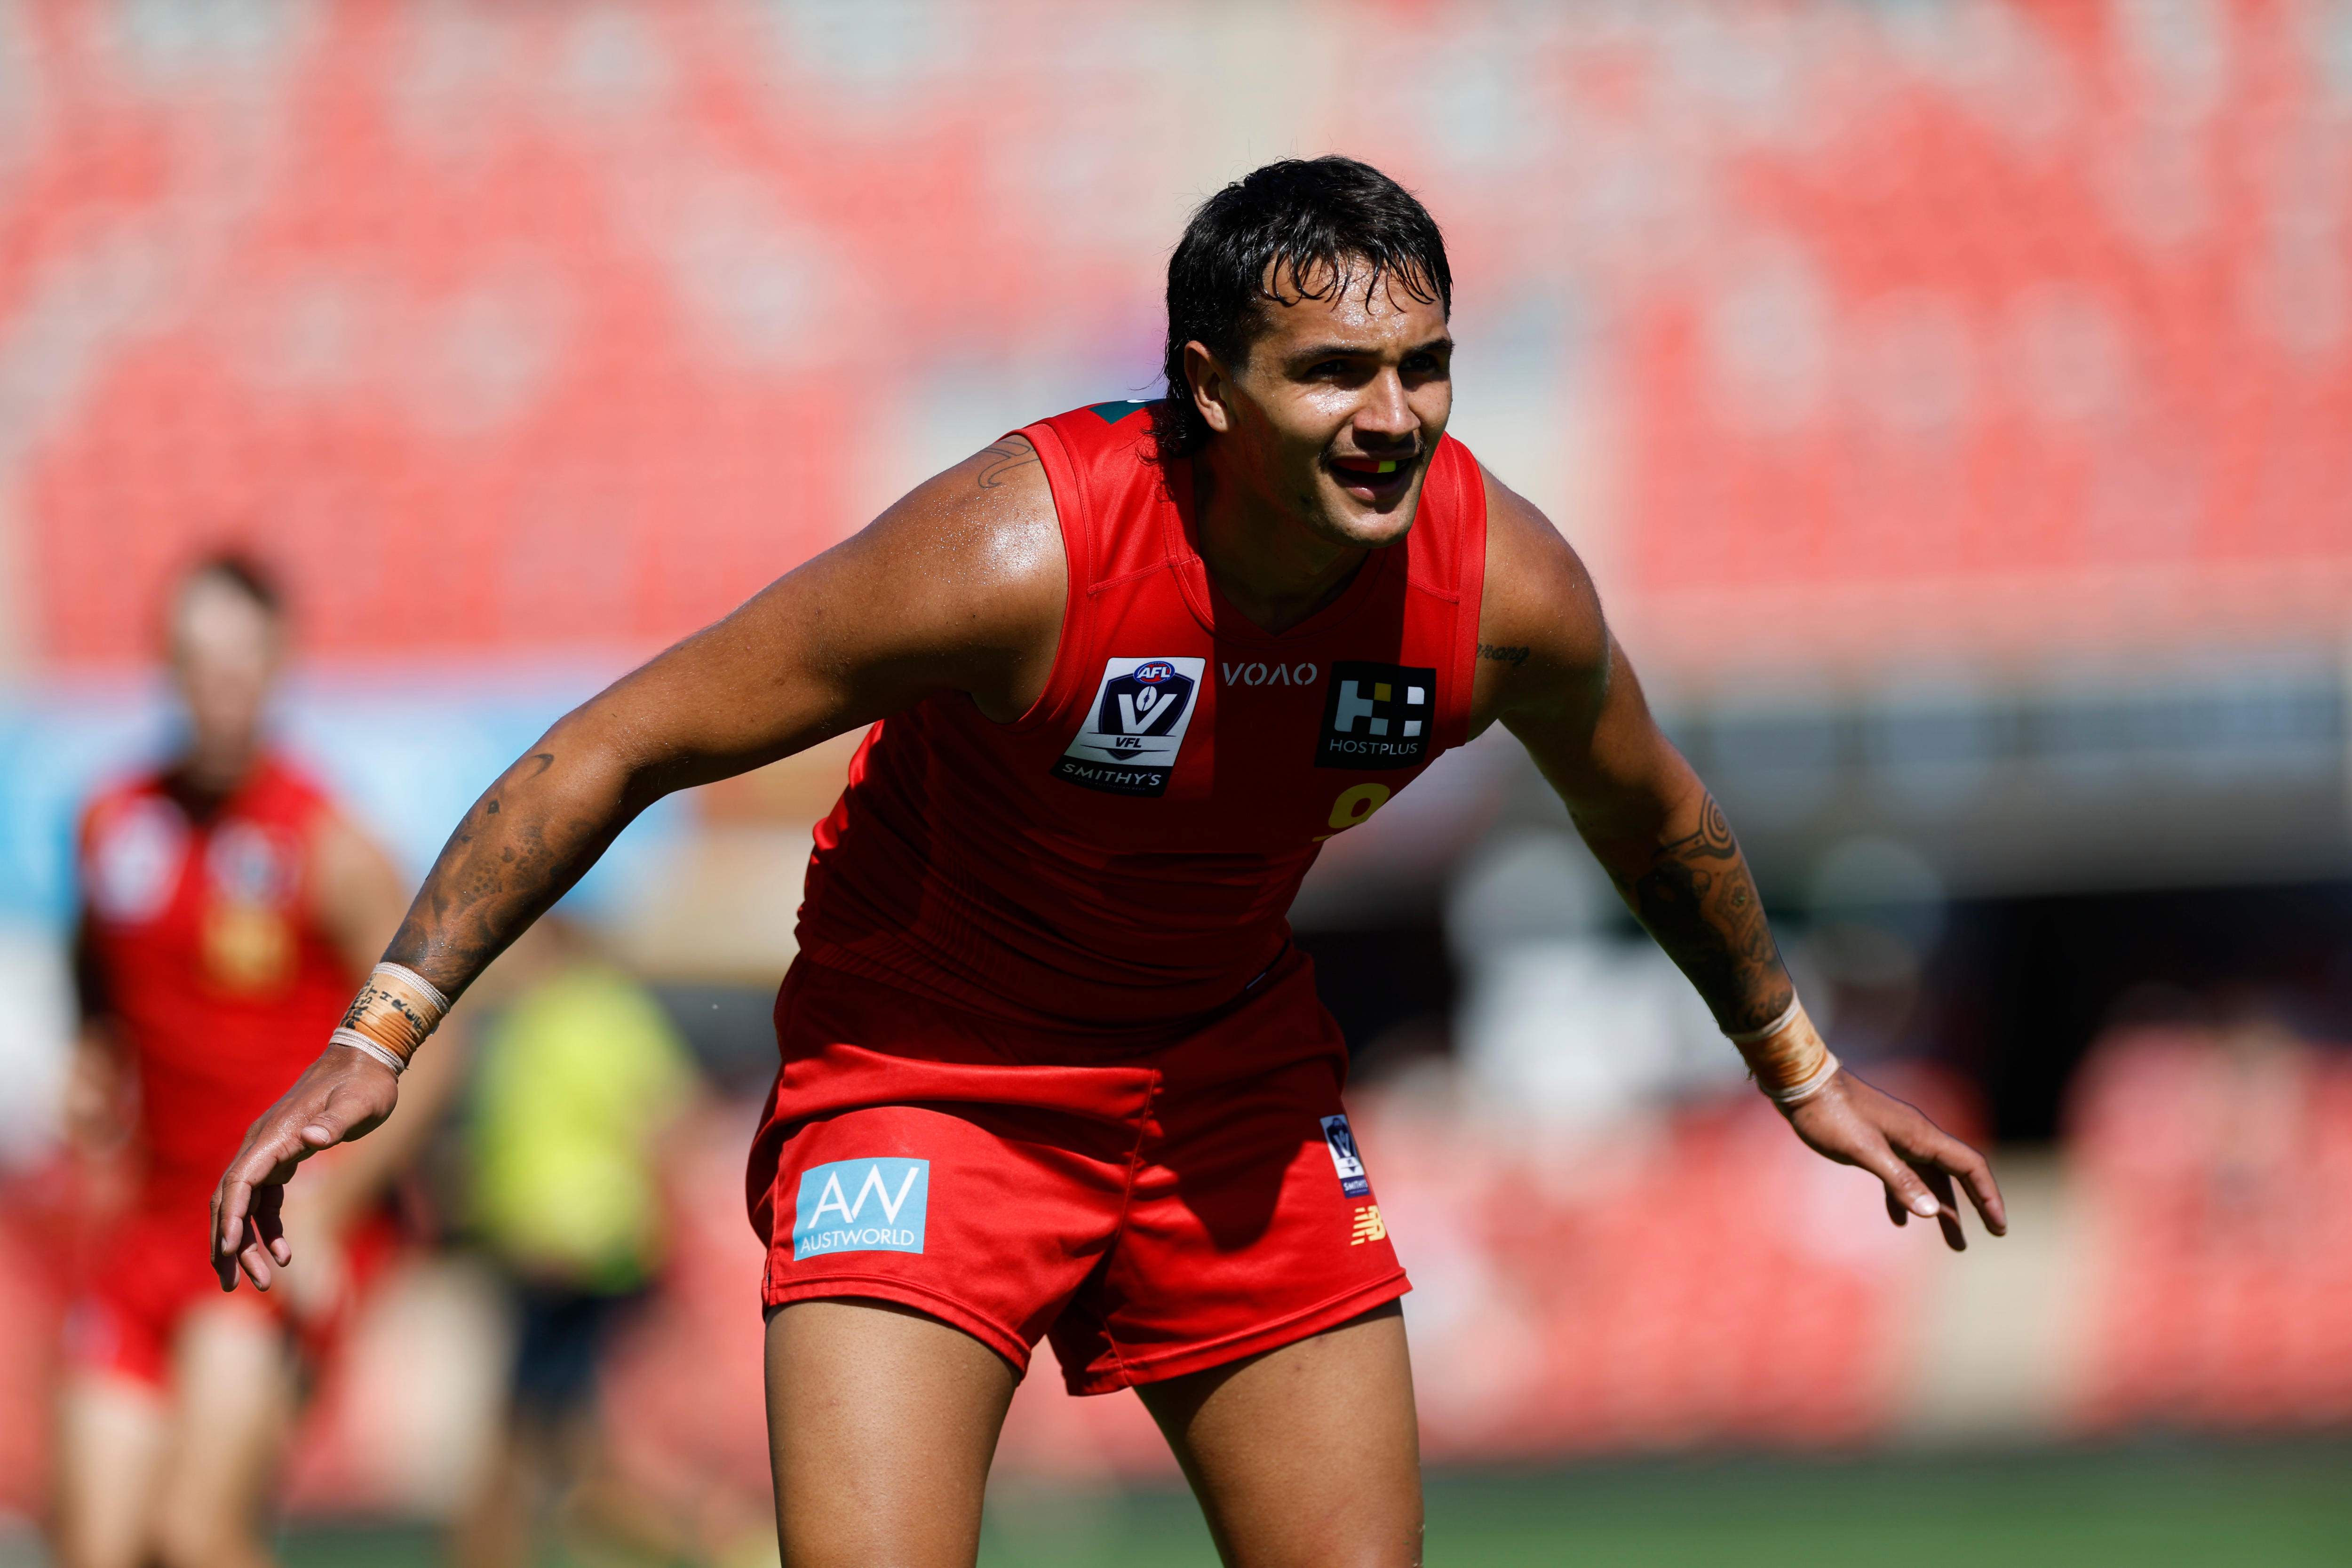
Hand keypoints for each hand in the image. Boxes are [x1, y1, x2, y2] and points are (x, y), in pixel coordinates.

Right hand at [210, 1044, 398, 1291]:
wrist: (366, 1059)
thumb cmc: (367, 1082)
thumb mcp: (360, 1102)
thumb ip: (337, 1121)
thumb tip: (310, 1138)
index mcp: (274, 1135)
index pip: (239, 1182)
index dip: (231, 1218)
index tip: (229, 1251)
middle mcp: (262, 1144)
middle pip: (230, 1201)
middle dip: (229, 1244)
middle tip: (234, 1284)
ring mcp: (269, 1151)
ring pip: (244, 1205)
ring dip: (246, 1244)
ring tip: (260, 1282)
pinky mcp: (282, 1157)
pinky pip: (264, 1200)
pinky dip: (268, 1228)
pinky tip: (283, 1253)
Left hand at [1782, 1071, 2006, 1250]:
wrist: (1800, 1084)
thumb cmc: (1830, 1114)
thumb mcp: (1863, 1150)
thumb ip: (1899, 1180)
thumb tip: (1934, 1213)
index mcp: (1921, 1135)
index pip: (1970, 1166)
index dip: (1989, 1196)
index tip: (1999, 1227)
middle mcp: (1916, 1136)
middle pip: (1955, 1175)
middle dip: (1973, 1207)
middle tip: (1988, 1237)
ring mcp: (1897, 1139)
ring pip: (1929, 1178)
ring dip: (1941, 1209)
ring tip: (1955, 1244)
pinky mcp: (1876, 1142)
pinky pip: (1901, 1173)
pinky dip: (1904, 1197)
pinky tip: (1899, 1220)